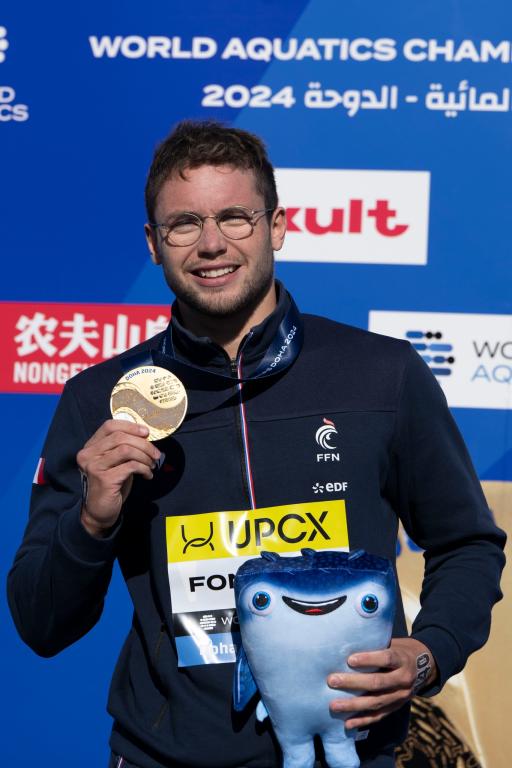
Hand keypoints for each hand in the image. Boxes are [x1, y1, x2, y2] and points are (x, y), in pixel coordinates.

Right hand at [77, 420, 161, 537]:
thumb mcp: (116, 462)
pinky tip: (148, 475)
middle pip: (120, 437)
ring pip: (126, 450)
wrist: (100, 512)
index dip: (130, 426)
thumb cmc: (111, 484)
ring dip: (145, 456)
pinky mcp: (104, 479)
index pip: (109, 426)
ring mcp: (94, 466)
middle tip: (156, 454)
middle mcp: (88, 454)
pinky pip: (131, 466)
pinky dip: (144, 469)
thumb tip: (146, 436)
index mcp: (90, 446)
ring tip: (152, 465)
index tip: (146, 433)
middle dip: (143, 444)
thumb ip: (123, 447)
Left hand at [327, 638, 436, 728]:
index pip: (386, 659)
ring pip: (376, 702)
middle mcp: (404, 679)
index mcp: (403, 659)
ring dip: (354, 705)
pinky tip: (347, 723)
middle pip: (378, 683)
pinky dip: (362, 720)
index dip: (368, 659)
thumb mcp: (392, 643)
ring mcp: (401, 696)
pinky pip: (379, 716)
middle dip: (353, 683)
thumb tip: (345, 641)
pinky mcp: (396, 707)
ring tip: (334, 705)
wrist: (424, 666)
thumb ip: (375, 644)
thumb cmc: (398, 649)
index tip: (349, 660)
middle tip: (332, 681)